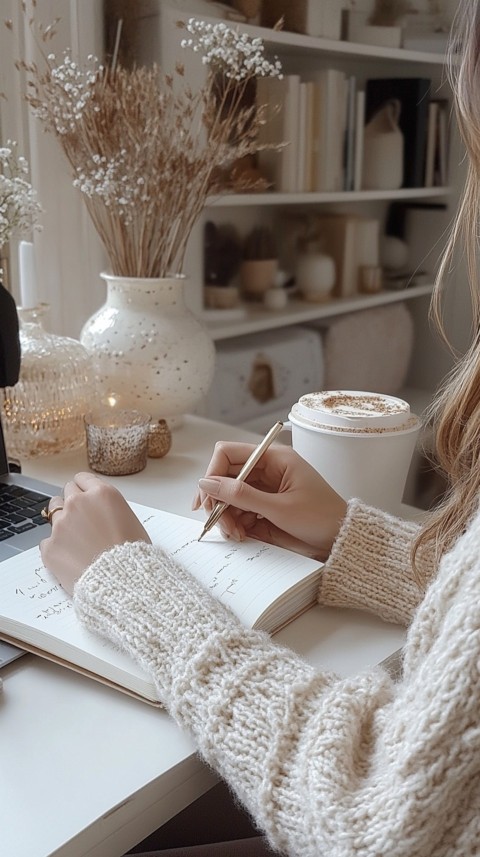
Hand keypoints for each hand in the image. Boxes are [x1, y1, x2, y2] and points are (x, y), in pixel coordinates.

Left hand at [40, 472, 150, 594]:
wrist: (122, 583)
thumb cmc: (133, 556)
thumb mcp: (130, 520)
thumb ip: (109, 509)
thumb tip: (99, 513)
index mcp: (101, 494)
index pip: (82, 479)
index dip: (84, 490)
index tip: (85, 498)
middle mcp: (78, 503)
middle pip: (66, 493)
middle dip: (72, 504)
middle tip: (82, 521)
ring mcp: (60, 525)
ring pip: (53, 514)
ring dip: (63, 523)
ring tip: (77, 541)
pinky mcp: (50, 547)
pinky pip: (48, 541)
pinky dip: (57, 548)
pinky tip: (71, 558)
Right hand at [192, 442, 346, 560]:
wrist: (341, 540)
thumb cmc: (321, 517)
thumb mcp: (280, 508)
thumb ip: (241, 495)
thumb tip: (207, 483)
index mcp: (273, 458)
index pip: (228, 454)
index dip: (213, 473)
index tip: (208, 497)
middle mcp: (265, 470)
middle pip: (225, 477)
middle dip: (218, 500)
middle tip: (217, 522)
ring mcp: (263, 490)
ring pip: (228, 497)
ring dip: (226, 516)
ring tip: (236, 534)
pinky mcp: (263, 508)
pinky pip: (238, 512)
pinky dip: (235, 524)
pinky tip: (242, 535)